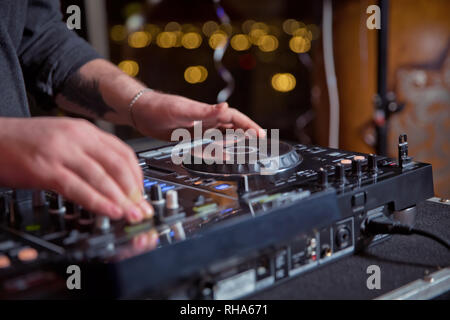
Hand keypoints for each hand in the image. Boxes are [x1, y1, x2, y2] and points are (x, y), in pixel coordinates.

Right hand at [0, 117, 152, 222]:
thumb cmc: (26, 141)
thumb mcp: (65, 140)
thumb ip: (90, 154)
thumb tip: (114, 179)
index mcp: (85, 130)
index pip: (123, 152)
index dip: (137, 176)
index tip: (142, 194)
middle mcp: (77, 138)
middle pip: (118, 165)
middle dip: (134, 191)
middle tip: (141, 209)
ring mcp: (61, 152)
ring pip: (101, 177)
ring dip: (121, 200)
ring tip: (132, 215)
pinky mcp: (45, 169)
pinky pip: (78, 188)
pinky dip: (98, 202)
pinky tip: (109, 211)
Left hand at [131, 91, 264, 139]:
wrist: (140, 112)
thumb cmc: (159, 107)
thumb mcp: (183, 110)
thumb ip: (204, 111)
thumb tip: (226, 108)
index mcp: (206, 112)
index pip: (233, 118)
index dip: (248, 125)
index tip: (261, 134)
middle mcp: (205, 120)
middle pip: (231, 126)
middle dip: (245, 133)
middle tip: (259, 141)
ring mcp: (198, 128)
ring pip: (221, 136)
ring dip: (233, 141)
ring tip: (245, 148)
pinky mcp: (190, 135)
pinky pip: (208, 143)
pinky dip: (217, 148)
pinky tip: (220, 153)